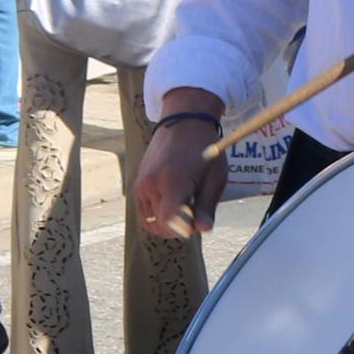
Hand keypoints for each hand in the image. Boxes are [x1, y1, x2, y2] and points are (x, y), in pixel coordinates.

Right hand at [133, 106, 232, 240]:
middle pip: (161, 226)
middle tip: (196, 211)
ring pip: (152, 223)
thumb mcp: (215, 178)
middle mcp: (152, 184)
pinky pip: (145, 214)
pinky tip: (174, 203)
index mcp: (173, 181)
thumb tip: (202, 230)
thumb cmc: (204, 150)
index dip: (184, 230)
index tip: (197, 222)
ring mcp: (141, 185)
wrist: (184, 123)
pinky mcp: (138, 185)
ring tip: (185, 204)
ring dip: (168, 223)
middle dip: (180, 227)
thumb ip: (207, 206)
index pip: (169, 221)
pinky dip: (158, 216)